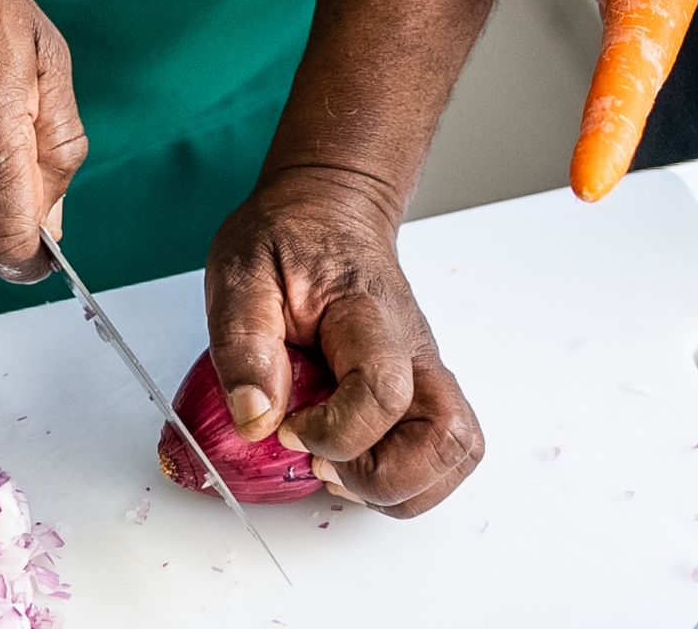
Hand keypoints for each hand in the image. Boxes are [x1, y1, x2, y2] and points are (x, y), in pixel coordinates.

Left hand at [200, 168, 480, 516]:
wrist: (329, 211)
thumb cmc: (286, 241)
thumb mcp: (241, 275)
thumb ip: (244, 345)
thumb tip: (256, 420)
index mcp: (370, 319)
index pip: (383, 393)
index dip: (333, 431)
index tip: (284, 425)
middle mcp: (416, 351)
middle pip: (447, 440)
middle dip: (379, 478)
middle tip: (320, 460)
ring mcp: (426, 374)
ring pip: (456, 454)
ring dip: (399, 486)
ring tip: (338, 467)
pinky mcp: (422, 392)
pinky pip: (441, 453)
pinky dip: (404, 479)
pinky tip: (353, 461)